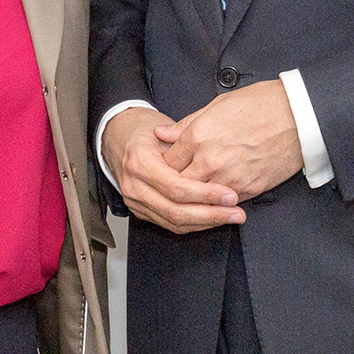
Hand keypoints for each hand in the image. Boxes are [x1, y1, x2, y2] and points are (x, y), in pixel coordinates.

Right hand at [101, 106, 244, 233]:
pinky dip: (194, 224)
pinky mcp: (140, 210)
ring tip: (230, 217)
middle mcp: (134, 186)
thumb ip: (188, 149)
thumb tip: (218, 165)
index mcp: (139, 163)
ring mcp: (135, 201)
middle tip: (236, 212)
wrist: (117, 136)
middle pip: (176, 211)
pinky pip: (169, 224)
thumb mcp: (165, 128)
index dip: (206, 194)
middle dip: (211, 214)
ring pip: (173, 222)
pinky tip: (212, 219)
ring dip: (205, 223)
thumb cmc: (143, 130)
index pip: (176, 188)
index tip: (230, 195)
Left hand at [160, 81, 303, 201]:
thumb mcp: (216, 106)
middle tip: (172, 183)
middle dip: (174, 184)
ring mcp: (229, 177)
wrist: (297, 117)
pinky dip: (216, 200)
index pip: (167, 161)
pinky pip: (223, 202)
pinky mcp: (248, 189)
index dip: (163, 165)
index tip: (164, 166)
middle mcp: (210, 160)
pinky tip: (214, 196)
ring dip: (195, 196)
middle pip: (178, 184)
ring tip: (191, 193)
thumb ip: (186, 124)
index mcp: (198, 136)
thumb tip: (162, 133)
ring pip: (199, 198)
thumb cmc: (259, 105)